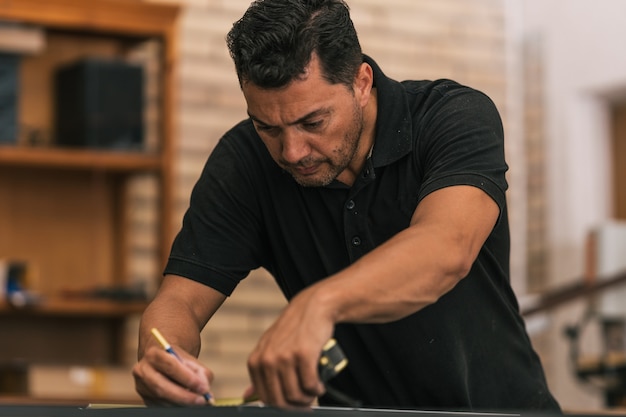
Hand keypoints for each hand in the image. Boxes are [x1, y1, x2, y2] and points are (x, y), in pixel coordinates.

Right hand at [133, 345, 213, 405]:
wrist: (163, 360)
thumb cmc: (178, 360)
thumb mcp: (190, 360)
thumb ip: (201, 372)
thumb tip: (205, 390)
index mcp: (154, 354)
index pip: (170, 366)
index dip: (187, 378)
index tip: (203, 387)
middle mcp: (143, 370)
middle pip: (162, 387)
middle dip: (184, 396)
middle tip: (202, 400)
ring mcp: (141, 386)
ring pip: (162, 399)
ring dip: (182, 403)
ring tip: (197, 401)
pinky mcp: (144, 398)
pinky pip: (161, 406)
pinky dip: (176, 406)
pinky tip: (186, 403)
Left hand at [246, 285, 332, 407]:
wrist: (314, 307)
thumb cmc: (294, 329)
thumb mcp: (271, 347)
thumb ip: (261, 372)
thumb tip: (247, 396)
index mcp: (256, 360)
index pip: (265, 398)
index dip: (282, 407)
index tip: (294, 406)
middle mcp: (267, 359)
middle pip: (279, 401)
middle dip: (296, 407)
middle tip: (307, 404)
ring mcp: (284, 357)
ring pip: (296, 396)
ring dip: (309, 398)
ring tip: (315, 390)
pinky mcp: (303, 355)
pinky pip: (310, 385)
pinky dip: (318, 389)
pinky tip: (320, 383)